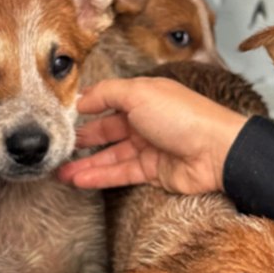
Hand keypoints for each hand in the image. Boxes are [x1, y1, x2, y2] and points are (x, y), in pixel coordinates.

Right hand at [57, 77, 247, 193]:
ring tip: (58, 171)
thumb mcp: (140, 93)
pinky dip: (99, 176)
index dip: (88, 107)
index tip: (63, 115)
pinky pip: (121, 174)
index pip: (110, 100)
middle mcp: (147, 121)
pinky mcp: (154, 172)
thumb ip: (108, 93)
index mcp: (145, 97)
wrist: (216, 151)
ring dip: (86, 163)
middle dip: (83, 139)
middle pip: (108, 130)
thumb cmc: (182, 116)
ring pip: (111, 155)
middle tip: (57, 146)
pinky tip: (78, 179)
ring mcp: (150, 147)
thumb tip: (82, 97)